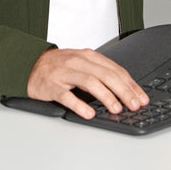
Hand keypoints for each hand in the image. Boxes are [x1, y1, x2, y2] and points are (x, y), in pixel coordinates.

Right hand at [27, 47, 149, 119]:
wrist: (29, 64)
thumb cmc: (59, 67)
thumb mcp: (81, 63)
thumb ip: (100, 73)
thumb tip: (124, 90)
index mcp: (88, 56)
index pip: (115, 69)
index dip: (130, 84)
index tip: (141, 97)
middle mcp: (78, 61)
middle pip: (106, 75)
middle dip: (124, 91)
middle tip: (134, 105)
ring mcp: (64, 73)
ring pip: (90, 82)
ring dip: (106, 96)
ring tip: (117, 108)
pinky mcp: (51, 86)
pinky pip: (67, 96)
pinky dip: (79, 105)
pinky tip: (89, 113)